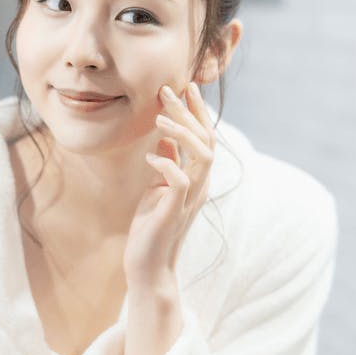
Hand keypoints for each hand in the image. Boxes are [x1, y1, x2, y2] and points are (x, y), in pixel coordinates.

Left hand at [124, 82, 214, 285]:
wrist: (148, 267)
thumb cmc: (150, 228)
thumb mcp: (157, 190)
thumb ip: (167, 165)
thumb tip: (165, 141)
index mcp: (197, 179)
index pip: (204, 138)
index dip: (197, 112)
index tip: (185, 87)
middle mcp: (200, 186)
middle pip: (207, 141)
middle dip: (189, 112)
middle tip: (168, 90)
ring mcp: (190, 199)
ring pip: (202, 156)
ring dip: (183, 133)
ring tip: (160, 118)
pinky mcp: (175, 211)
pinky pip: (180, 180)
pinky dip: (166, 164)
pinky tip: (149, 156)